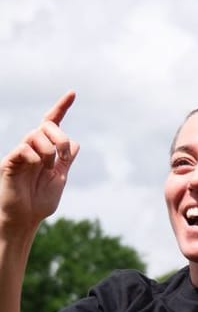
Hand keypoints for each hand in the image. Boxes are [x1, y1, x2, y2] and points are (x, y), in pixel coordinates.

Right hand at [0, 92, 78, 233]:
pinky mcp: (9, 161)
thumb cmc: (39, 201)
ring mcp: (20, 153)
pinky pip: (24, 148)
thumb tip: (74, 143)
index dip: (62, 107)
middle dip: (59, 138)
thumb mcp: (59, 179)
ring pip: (36, 134)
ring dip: (48, 151)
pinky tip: (34, 167)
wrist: (25, 218)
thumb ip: (65, 161)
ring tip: (45, 168)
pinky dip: (35, 157)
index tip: (73, 92)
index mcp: (45, 150)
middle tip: (61, 157)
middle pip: (47, 125)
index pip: (52, 123)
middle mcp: (32, 148)